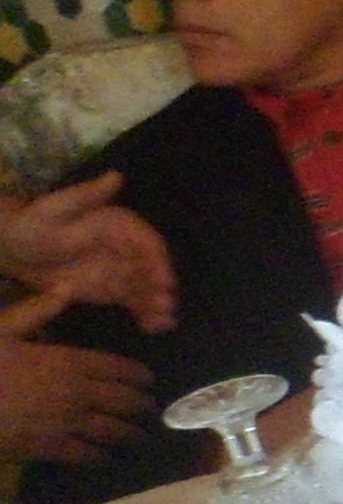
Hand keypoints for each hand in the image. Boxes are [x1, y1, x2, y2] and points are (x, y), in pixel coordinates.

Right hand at [0, 292, 156, 466]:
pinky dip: (100, 457)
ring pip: (111, 431)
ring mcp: (65, 422)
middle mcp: (75, 392)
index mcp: (67, 361)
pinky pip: (84, 455)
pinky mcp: (48, 448)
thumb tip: (65, 287)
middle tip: (152, 412)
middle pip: (124, 402)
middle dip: (142, 407)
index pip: (118, 368)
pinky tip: (107, 459)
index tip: (150, 382)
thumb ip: (37, 311)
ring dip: (130, 435)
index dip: (139, 376)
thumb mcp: (4, 327)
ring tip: (140, 438)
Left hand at [1, 175, 175, 332]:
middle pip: (150, 269)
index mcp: (119, 225)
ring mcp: (119, 271)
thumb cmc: (33, 224)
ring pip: (144, 288)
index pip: (147, 243)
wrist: (11, 249)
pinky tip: (152, 327)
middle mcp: (126, 248)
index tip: (164, 281)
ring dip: (156, 304)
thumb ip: (86, 196)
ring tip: (162, 322)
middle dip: (160, 287)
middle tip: (166, 305)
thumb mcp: (56, 207)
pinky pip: (132, 302)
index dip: (158, 261)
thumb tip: (116, 176)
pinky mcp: (110, 290)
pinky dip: (144, 314)